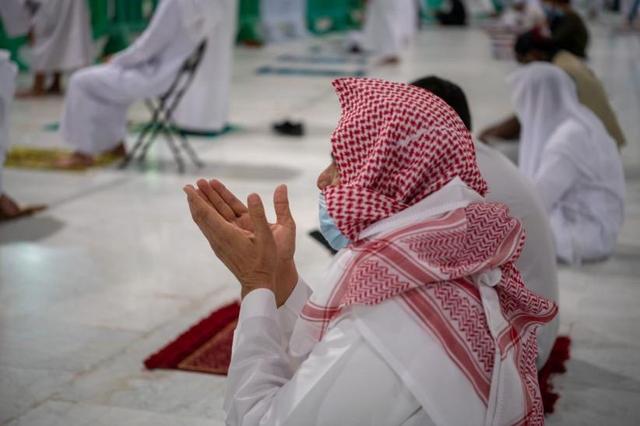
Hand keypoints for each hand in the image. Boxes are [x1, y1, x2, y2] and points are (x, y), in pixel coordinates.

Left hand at [184, 184, 276, 298]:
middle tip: (189, 185)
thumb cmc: (264, 261)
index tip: (188, 187)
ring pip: (203, 222)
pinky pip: (208, 227)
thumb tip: (253, 195)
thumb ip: (259, 215)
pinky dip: (205, 216)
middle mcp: (218, 239)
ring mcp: (218, 244)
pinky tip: (206, 212)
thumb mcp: (266, 236)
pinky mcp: (220, 247)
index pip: (206, 213)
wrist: (257, 284)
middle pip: (201, 216)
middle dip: (195, 199)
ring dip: (199, 206)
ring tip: (196, 193)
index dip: (196, 199)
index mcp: (227, 234)